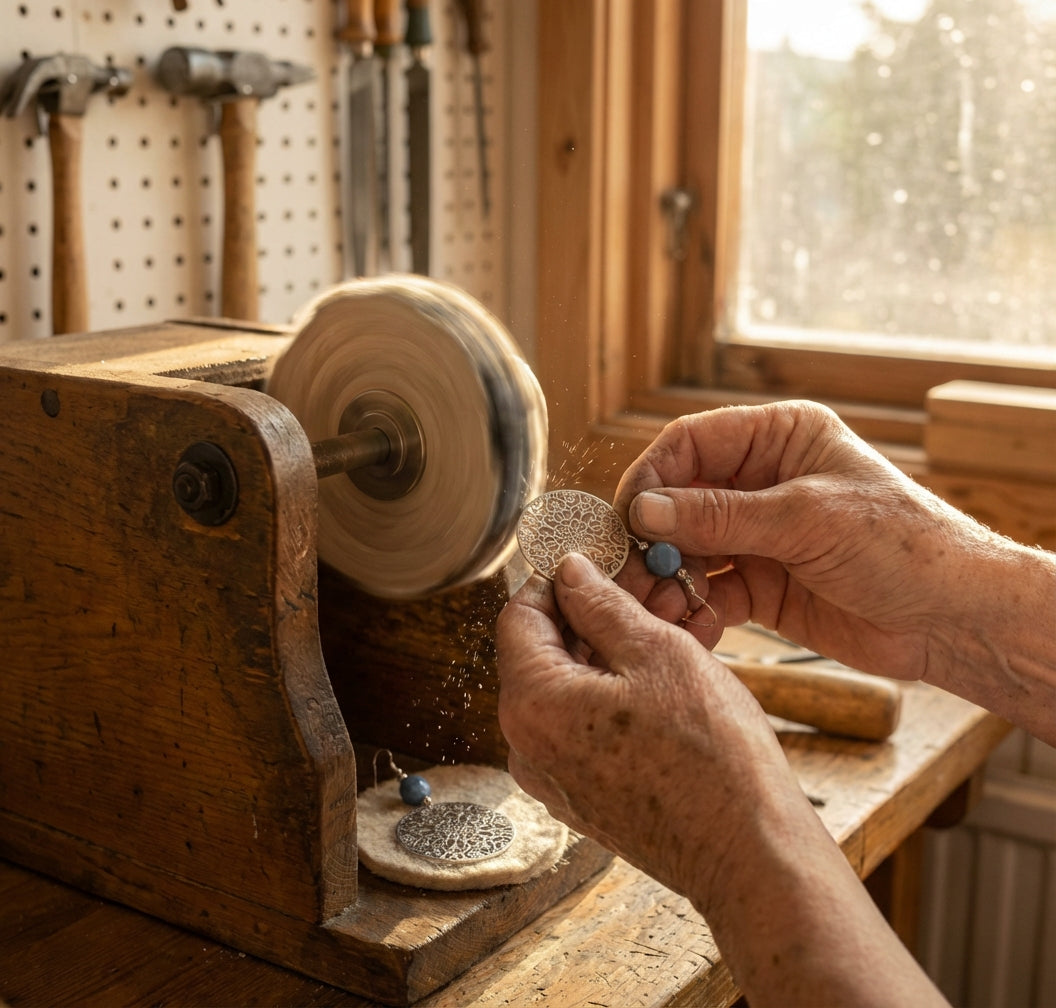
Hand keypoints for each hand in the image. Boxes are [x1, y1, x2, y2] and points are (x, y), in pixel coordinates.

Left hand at [497, 549, 951, 1006]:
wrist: (750, 855)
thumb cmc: (712, 756)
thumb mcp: (659, 653)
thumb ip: (602, 605)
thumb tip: (570, 573)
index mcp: (532, 704)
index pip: (519, 616)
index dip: (556, 580)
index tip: (595, 562)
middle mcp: (527, 746)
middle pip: (541, 653)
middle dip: (590, 615)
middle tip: (644, 590)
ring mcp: (552, 777)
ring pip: (566, 689)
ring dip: (608, 651)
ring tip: (666, 627)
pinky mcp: (581, 796)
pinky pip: (581, 726)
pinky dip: (612, 693)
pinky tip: (662, 676)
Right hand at [613, 401, 1000, 681]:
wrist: (952, 619)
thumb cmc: (901, 545)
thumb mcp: (806, 519)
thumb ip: (721, 515)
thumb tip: (645, 511)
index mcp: (778, 439)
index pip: (690, 444)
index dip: (653, 477)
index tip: (629, 517)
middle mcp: (762, 482)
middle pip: (680, 501)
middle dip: (654, 538)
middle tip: (630, 573)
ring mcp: (759, 536)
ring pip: (688, 551)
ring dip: (668, 581)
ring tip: (658, 610)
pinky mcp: (761, 585)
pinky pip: (709, 592)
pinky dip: (694, 610)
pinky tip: (692, 627)